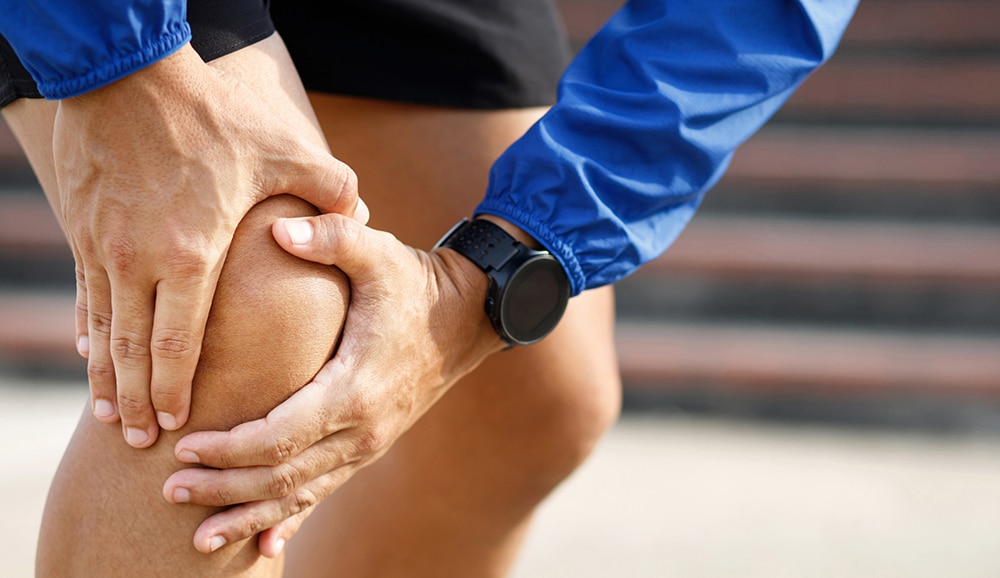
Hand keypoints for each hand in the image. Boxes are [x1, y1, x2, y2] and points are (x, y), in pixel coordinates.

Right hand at [54, 43, 366, 447]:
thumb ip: (328, 188)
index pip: (180, 341)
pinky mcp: (83, 226)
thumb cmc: (210, 115)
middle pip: (133, 350)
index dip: (175, 388)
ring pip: (101, 329)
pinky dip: (87, 329)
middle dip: (136, 400)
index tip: (177, 423)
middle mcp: (138, 260)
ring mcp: (103, 245)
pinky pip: (83, 292)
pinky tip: (89, 354)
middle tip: (140, 440)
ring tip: (110, 416)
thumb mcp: (281, 148)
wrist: (127, 71)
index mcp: (191, 252)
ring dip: (105, 377)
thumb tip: (361, 212)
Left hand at [163, 214, 504, 554]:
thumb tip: (278, 229)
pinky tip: (264, 547)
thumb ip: (333, 236)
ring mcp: (367, 443)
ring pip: (302, 495)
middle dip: (224, 489)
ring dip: (249, 516)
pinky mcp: (369, 446)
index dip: (230, 449)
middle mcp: (362, 428)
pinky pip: (325, 492)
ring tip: (200, 538)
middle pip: (283, 477)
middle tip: (169, 492)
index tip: (185, 446)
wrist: (467, 317)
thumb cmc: (415, 283)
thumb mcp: (379, 252)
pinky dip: (291, 520)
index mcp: (355, 387)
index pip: (282, 435)